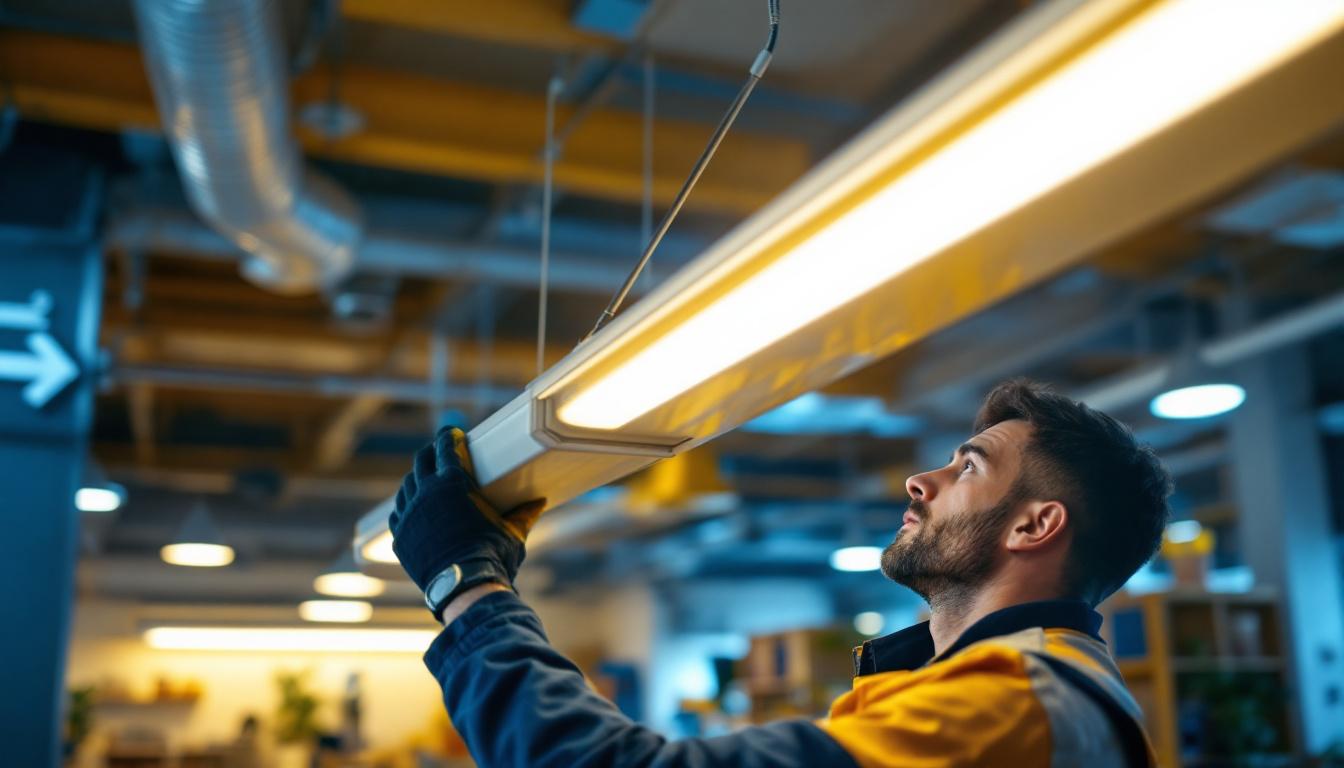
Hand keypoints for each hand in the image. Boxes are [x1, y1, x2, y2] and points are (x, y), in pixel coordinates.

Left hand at [389, 426, 544, 593]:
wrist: (464, 587)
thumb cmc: (492, 556)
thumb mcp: (512, 532)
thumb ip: (524, 513)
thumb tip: (541, 501)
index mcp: (453, 483)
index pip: (446, 448)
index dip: (448, 436)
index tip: (452, 433)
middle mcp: (426, 493)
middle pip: (422, 461)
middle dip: (431, 452)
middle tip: (439, 451)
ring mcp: (409, 515)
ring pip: (407, 486)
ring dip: (417, 478)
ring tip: (426, 480)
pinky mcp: (400, 536)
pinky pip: (398, 512)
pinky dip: (407, 505)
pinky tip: (414, 507)